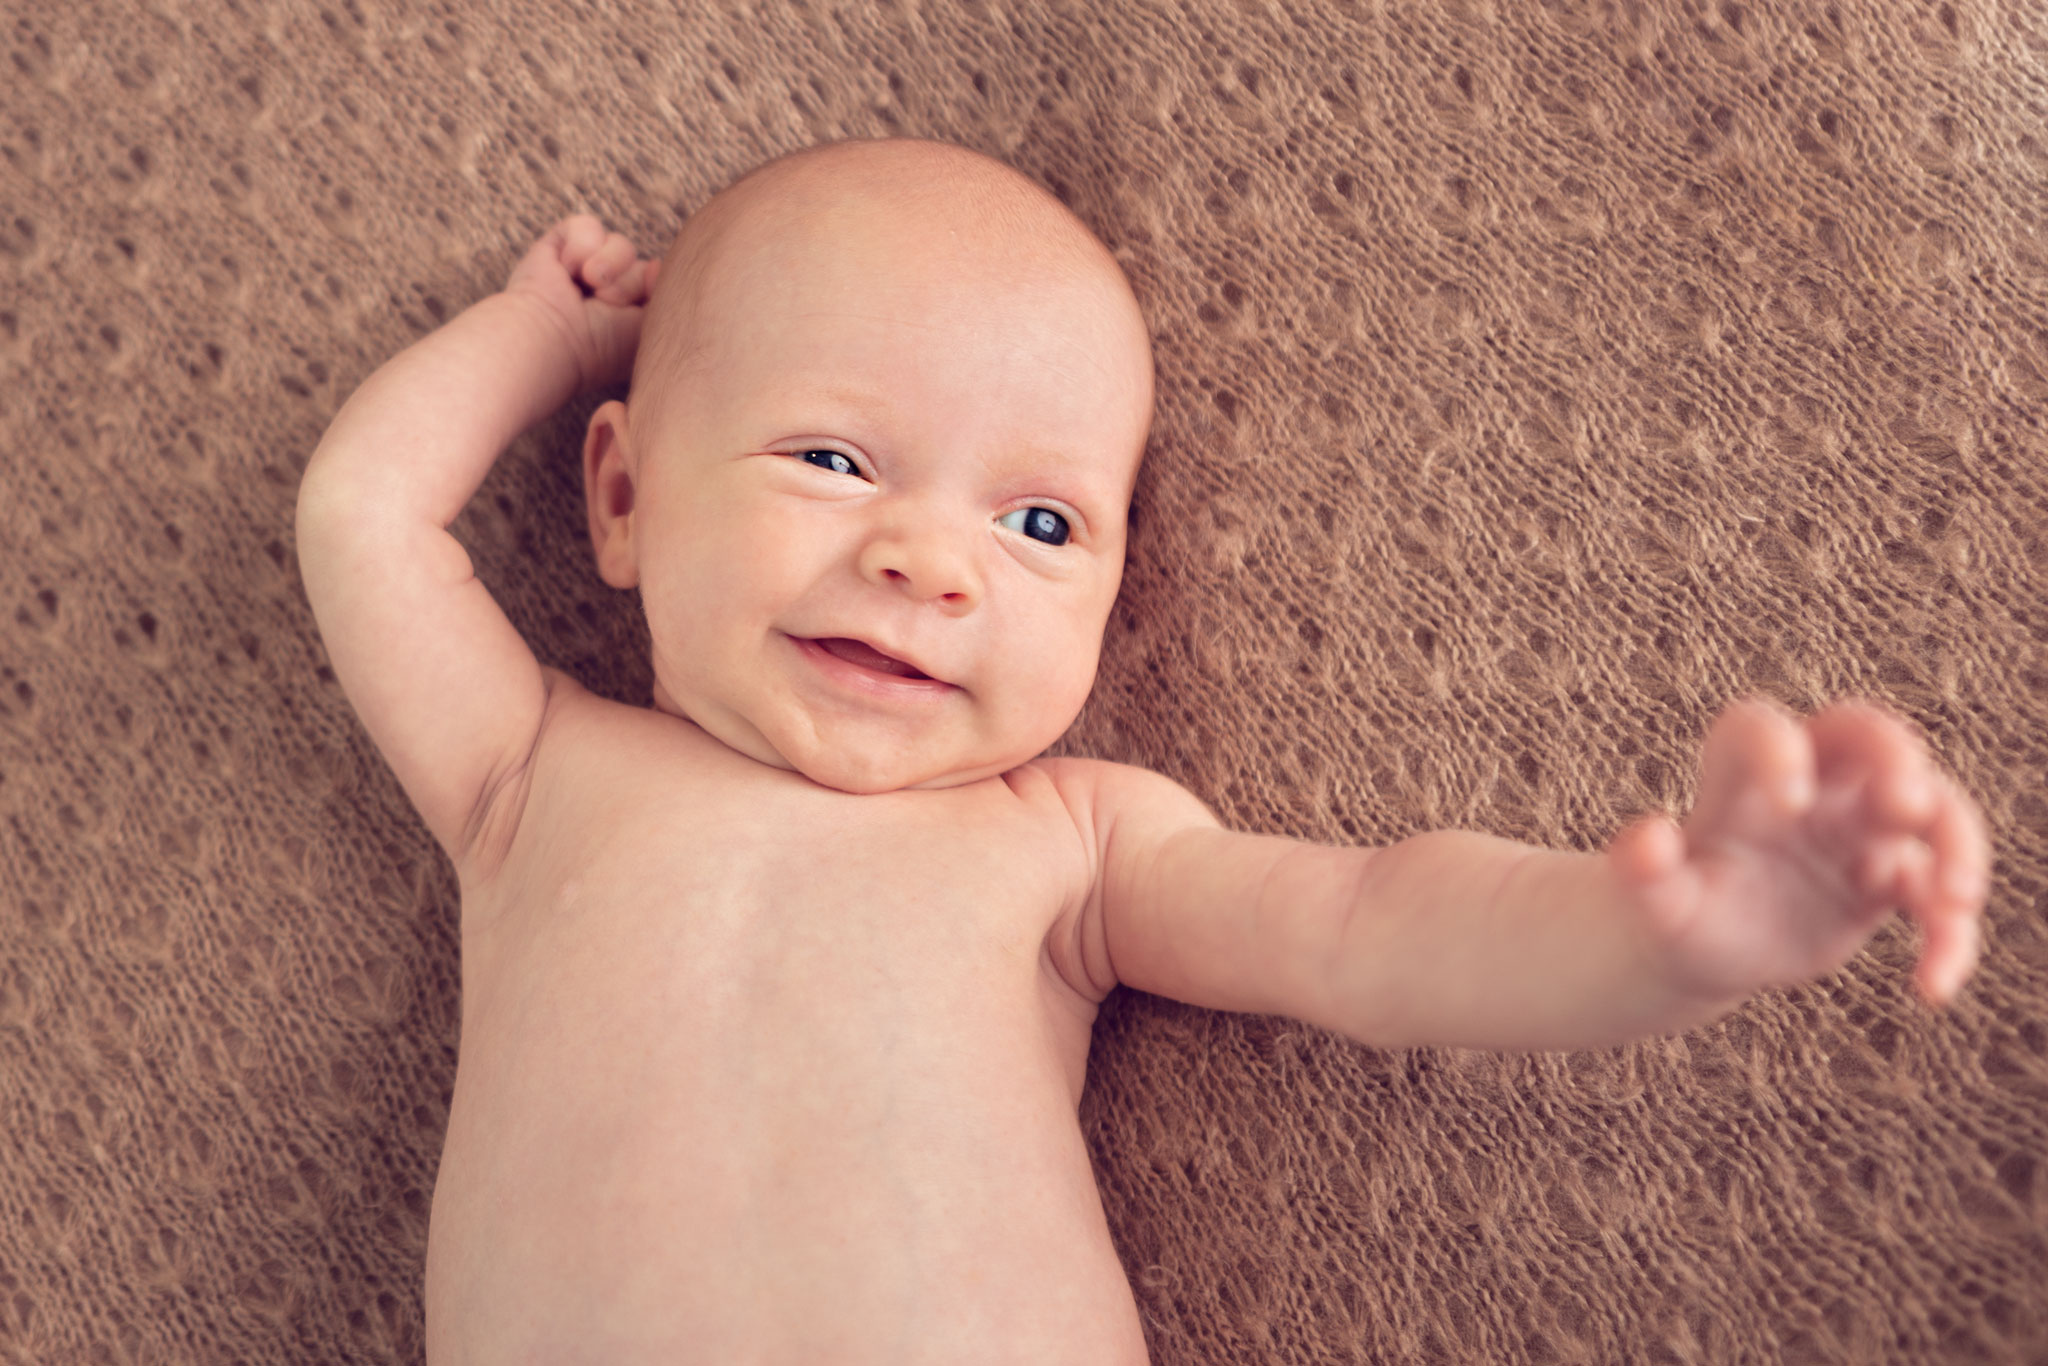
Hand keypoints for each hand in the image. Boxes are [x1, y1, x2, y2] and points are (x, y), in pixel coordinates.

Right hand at [501, 213, 660, 395]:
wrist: (554, 337)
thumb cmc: (600, 346)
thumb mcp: (647, 326)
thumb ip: (661, 294)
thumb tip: (655, 263)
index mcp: (623, 314)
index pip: (655, 284)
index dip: (650, 291)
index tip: (629, 315)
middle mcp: (604, 289)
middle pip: (641, 264)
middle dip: (628, 283)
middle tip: (604, 305)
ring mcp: (582, 266)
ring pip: (620, 244)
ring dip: (607, 267)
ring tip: (586, 287)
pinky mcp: (558, 244)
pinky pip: (589, 226)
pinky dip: (581, 248)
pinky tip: (565, 272)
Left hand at [1605, 696, 1991, 1008]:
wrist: (1704, 950)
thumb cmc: (1673, 911)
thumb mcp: (1651, 901)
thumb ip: (1643, 869)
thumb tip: (1647, 839)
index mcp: (1741, 774)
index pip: (1764, 728)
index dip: (1781, 749)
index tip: (1788, 801)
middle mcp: (1810, 784)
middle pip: (1868, 735)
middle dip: (1896, 757)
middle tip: (1906, 804)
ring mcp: (1855, 827)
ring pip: (1930, 806)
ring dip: (1956, 843)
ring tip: (1953, 901)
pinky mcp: (1887, 879)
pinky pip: (1937, 890)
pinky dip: (1948, 932)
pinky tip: (1931, 987)